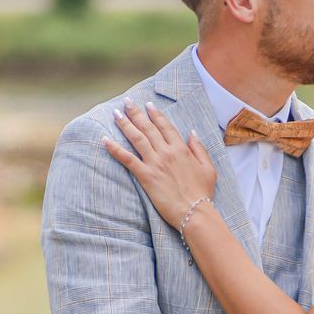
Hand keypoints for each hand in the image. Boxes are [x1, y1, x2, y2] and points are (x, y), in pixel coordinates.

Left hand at [104, 98, 216, 228]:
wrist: (194, 211)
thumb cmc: (203, 192)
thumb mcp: (208, 167)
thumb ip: (199, 148)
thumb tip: (191, 132)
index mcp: (182, 149)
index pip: (166, 126)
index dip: (156, 115)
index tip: (148, 105)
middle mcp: (167, 152)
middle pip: (149, 128)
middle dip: (136, 113)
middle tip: (126, 102)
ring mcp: (155, 163)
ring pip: (137, 138)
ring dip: (125, 124)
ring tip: (116, 113)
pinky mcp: (146, 176)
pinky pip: (127, 159)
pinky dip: (115, 149)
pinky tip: (105, 140)